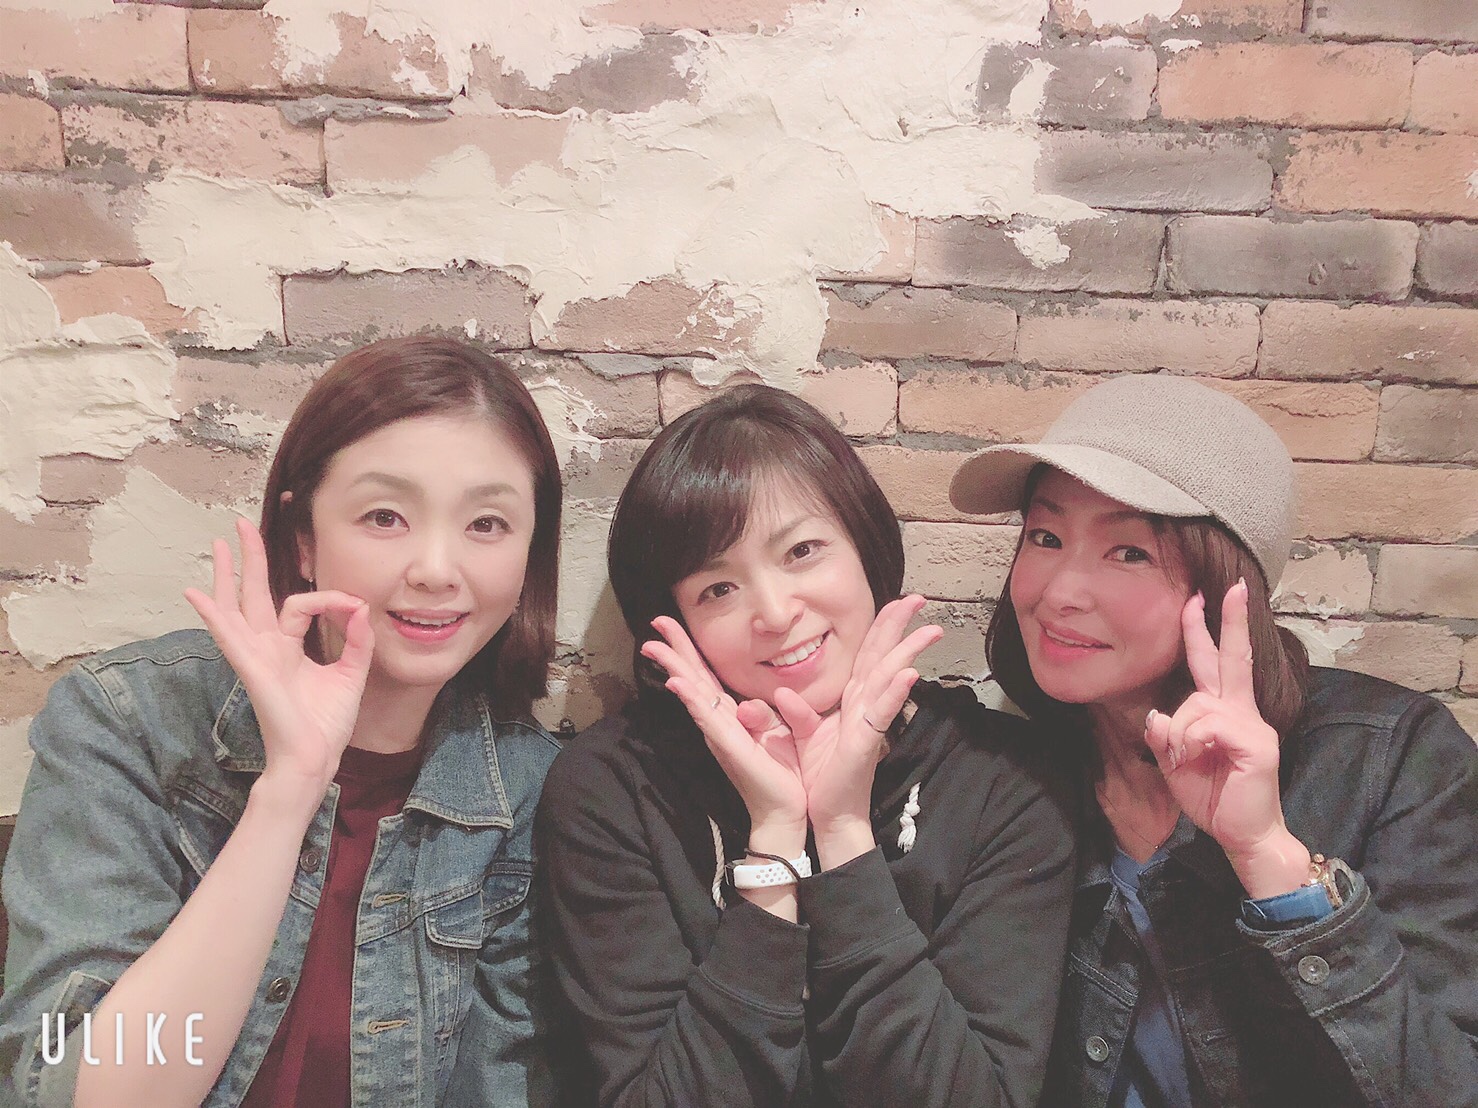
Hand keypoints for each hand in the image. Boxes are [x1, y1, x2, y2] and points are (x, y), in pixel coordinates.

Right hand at [184, 518, 373, 802]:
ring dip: (226, 575)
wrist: (314, 757)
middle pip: (253, 595)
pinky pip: (230, 636)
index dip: (329, 598)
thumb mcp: (351, 673)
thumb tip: (360, 607)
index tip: (355, 606)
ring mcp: (256, 656)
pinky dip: (213, 614)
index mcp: (287, 648)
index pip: (299, 604)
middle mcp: (267, 647)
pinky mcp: (253, 668)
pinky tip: (196, 594)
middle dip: (248, 560)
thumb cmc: (325, 722)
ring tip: (218, 544)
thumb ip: (357, 639)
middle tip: (240, 526)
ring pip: (236, 608)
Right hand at [641, 617, 806, 846]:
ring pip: (693, 693)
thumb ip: (766, 712)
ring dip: (674, 668)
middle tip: (655, 620)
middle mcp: (719, 722)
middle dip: (674, 648)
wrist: (787, 811)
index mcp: (731, 715)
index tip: (673, 622)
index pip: (706, 675)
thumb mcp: (779, 731)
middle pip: (693, 677)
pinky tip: (677, 682)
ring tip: (654, 646)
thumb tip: (752, 701)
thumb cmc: (784, 772)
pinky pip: (707, 718)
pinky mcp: (728, 746)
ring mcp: (720, 733)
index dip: (690, 649)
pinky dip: (691, 699)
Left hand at [775, 595, 941, 853]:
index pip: (866, 656)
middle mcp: (863, 706)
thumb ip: (795, 713)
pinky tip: (910, 674)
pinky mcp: (866, 741)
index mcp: (850, 700)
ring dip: (908, 653)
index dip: (881, 627)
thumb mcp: (799, 738)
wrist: (824, 814)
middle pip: (883, 657)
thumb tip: (782, 693)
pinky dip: (895, 692)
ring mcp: (868, 722)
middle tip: (920, 599)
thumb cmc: (817, 776)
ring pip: (889, 678)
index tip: (896, 601)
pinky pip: (881, 713)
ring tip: (928, 630)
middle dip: (900, 626)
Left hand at [1145, 579, 1307, 894]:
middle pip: (1232, 658)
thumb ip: (1165, 737)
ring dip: (1178, 733)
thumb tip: (1156, 715)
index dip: (1208, 630)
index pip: (1215, 663)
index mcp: (1225, 711)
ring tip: (1183, 760)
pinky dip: (1190, 743)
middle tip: (1233, 588)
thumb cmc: (1213, 798)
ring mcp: (1252, 725)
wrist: (1243, 835)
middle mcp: (1242, 711)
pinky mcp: (1255, 743)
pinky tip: (1195, 759)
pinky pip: (1207, 726)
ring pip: (1196, 704)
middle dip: (1228, 621)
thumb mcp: (1175, 764)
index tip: (1205, 597)